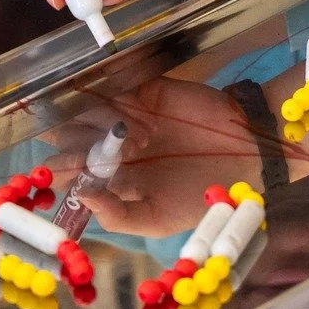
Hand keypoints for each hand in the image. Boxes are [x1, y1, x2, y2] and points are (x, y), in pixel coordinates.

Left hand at [41, 80, 260, 236]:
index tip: (76, 174)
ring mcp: (126, 116)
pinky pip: (117, 89)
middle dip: (73, 142)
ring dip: (102, 125)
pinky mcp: (145, 92)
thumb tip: (81, 197)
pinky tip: (141, 120)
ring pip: (88, 111)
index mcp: (110, 179)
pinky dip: (120, 102)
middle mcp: (112, 146)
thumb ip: (117, 216)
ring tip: (137, 142)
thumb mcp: (157, 219)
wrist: (246, 156)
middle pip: (69, 136)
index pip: (69, 171)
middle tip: (100, 153)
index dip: (63, 170)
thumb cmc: (200, 195)